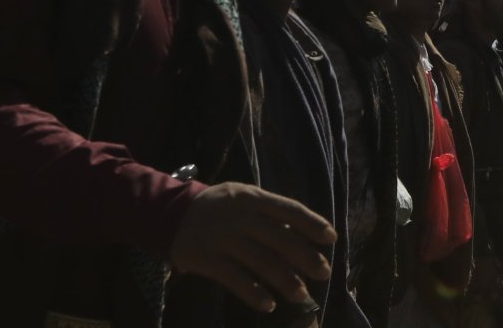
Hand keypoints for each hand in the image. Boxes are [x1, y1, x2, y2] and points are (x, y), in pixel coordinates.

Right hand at [169, 182, 334, 313]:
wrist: (170, 213)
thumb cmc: (218, 207)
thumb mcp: (243, 197)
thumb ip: (268, 212)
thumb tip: (302, 234)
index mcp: (253, 197)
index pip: (290, 209)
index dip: (313, 224)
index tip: (331, 239)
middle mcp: (241, 217)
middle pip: (281, 239)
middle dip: (306, 258)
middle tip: (323, 273)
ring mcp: (224, 238)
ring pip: (262, 262)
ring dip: (286, 281)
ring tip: (302, 294)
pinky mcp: (207, 259)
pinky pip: (236, 279)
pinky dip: (254, 293)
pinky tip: (269, 304)